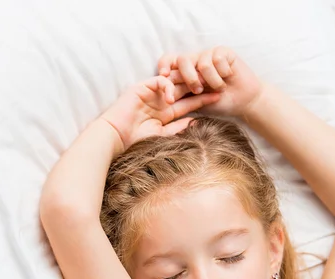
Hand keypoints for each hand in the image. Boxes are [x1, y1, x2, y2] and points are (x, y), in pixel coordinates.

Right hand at [100, 75, 220, 151]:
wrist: (116, 137)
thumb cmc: (136, 141)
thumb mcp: (162, 136)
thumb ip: (178, 128)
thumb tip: (196, 122)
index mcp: (167, 113)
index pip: (189, 103)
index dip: (204, 99)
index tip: (219, 97)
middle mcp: (162, 100)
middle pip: (185, 89)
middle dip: (200, 85)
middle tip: (217, 83)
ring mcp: (153, 93)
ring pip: (175, 80)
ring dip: (187, 82)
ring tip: (198, 89)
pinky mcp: (143, 87)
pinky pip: (161, 80)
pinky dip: (168, 86)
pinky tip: (171, 99)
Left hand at [157, 46, 263, 118]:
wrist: (243, 103)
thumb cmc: (219, 104)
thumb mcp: (197, 102)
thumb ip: (183, 94)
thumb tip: (166, 89)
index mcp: (185, 73)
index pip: (168, 61)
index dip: (164, 65)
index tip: (163, 76)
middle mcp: (195, 62)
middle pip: (183, 59)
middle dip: (189, 77)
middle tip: (198, 90)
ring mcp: (209, 55)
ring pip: (202, 63)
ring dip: (212, 81)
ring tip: (220, 88)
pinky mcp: (223, 52)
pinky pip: (218, 59)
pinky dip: (223, 73)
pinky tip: (229, 77)